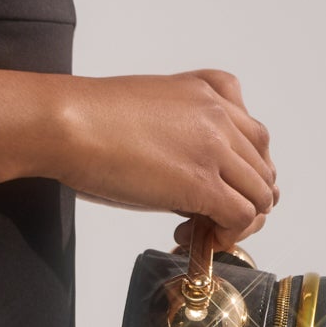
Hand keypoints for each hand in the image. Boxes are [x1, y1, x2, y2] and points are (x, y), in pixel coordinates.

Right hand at [55, 70, 277, 241]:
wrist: (64, 123)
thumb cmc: (88, 117)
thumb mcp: (152, 107)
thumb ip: (184, 131)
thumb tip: (188, 177)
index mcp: (209, 89)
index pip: (253, 135)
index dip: (239, 168)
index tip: (215, 185)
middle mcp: (220, 114)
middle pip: (262, 165)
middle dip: (241, 195)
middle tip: (207, 215)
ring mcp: (215, 148)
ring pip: (260, 193)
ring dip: (237, 218)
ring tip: (200, 229)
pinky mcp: (202, 183)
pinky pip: (243, 216)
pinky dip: (229, 233)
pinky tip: (197, 236)